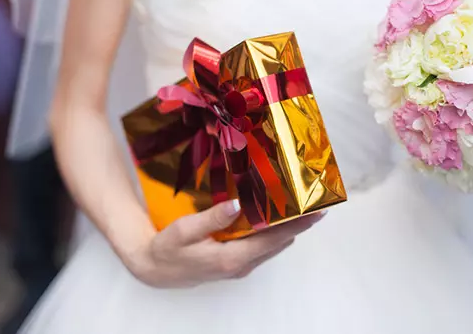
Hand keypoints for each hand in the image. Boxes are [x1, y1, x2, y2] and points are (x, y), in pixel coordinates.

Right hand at [124, 200, 323, 287]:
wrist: (156, 270)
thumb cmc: (168, 248)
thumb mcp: (185, 230)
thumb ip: (212, 218)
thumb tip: (237, 204)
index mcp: (232, 258)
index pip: (273, 239)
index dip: (297, 225)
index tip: (317, 212)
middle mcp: (242, 265)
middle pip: (279, 242)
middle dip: (298, 224)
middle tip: (315, 202)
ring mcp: (241, 266)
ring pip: (273, 246)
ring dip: (287, 228)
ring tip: (301, 206)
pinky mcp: (237, 263)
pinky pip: (262, 247)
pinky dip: (273, 233)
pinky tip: (275, 217)